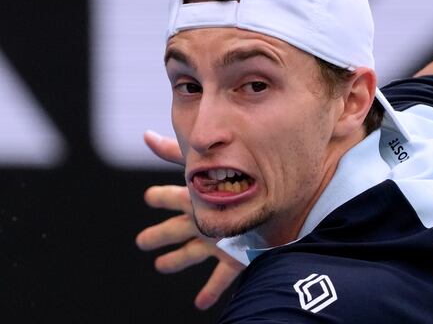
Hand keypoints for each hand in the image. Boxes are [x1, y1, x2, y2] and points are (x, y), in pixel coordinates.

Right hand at [136, 131, 244, 309]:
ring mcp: (222, 240)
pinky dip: (211, 289)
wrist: (283, 205)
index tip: (149, 198)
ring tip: (161, 266)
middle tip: (143, 241)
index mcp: (200, 200)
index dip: (161, 198)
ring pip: (193, 253)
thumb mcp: (200, 167)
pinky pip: (223, 276)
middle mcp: (208, 220)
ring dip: (177, 260)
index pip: (174, 198)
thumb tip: (145, 136)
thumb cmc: (237, 184)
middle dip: (160, 234)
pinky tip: (202, 303)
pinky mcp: (237, 257)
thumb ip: (174, 152)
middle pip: (178, 228)